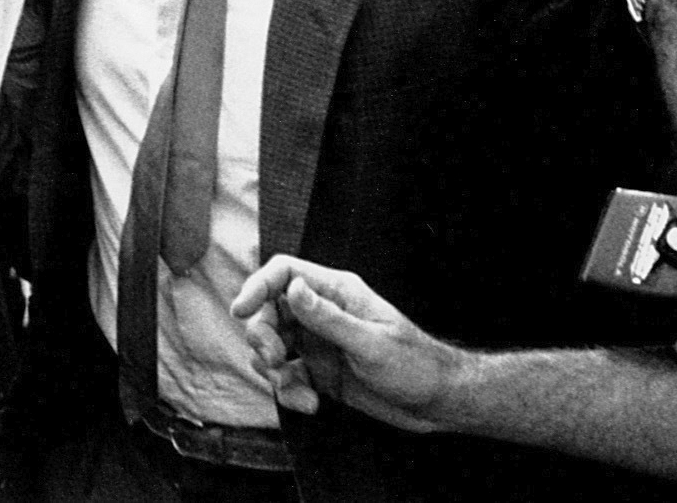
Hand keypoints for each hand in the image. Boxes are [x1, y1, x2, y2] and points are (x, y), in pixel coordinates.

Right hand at [233, 255, 458, 434]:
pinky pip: (286, 376)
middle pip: (269, 311)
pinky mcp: (318, 372)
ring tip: (295, 390)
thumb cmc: (414, 365)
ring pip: (272, 346)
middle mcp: (322, 313)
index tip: (241, 310)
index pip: (284, 273)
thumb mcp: (370, 343)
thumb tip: (292, 288)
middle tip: (275, 360)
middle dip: (263, 337)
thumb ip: (329, 318)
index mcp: (336, 292)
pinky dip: (289, 392)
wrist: (435, 402)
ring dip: (273, 370)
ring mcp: (318, 343)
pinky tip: (310, 404)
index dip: (257, 286)